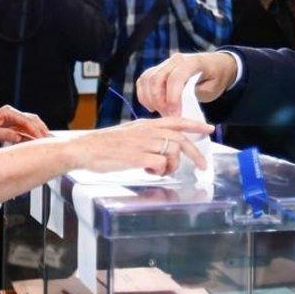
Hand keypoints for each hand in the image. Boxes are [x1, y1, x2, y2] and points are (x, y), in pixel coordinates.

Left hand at [0, 105, 49, 146]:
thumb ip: (5, 135)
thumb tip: (19, 137)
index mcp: (7, 112)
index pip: (26, 120)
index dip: (36, 130)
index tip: (42, 139)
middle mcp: (11, 114)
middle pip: (32, 120)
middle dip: (41, 129)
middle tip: (49, 140)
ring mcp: (11, 120)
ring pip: (30, 125)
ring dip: (38, 133)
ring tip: (46, 142)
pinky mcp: (9, 127)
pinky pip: (24, 131)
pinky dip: (31, 136)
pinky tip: (35, 143)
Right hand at [58, 117, 212, 174]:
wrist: (86, 148)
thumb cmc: (105, 144)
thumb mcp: (130, 133)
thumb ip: (147, 136)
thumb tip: (162, 147)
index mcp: (146, 124)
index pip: (176, 121)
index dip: (194, 125)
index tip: (208, 129)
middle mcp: (147, 131)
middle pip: (180, 140)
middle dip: (195, 153)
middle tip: (202, 165)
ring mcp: (143, 144)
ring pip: (172, 153)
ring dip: (172, 166)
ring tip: (161, 172)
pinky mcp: (137, 157)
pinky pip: (160, 165)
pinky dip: (160, 171)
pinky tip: (149, 172)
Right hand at [136, 51, 238, 116]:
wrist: (216, 66)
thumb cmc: (215, 79)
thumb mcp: (212, 89)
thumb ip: (194, 96)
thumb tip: (178, 109)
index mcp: (192, 62)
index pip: (175, 78)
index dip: (172, 98)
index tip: (174, 115)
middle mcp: (175, 60)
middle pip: (156, 79)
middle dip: (159, 101)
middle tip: (168, 116)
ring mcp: (164, 63)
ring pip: (147, 79)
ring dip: (150, 99)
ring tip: (161, 112)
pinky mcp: (157, 69)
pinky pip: (143, 81)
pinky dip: (144, 95)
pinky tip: (153, 107)